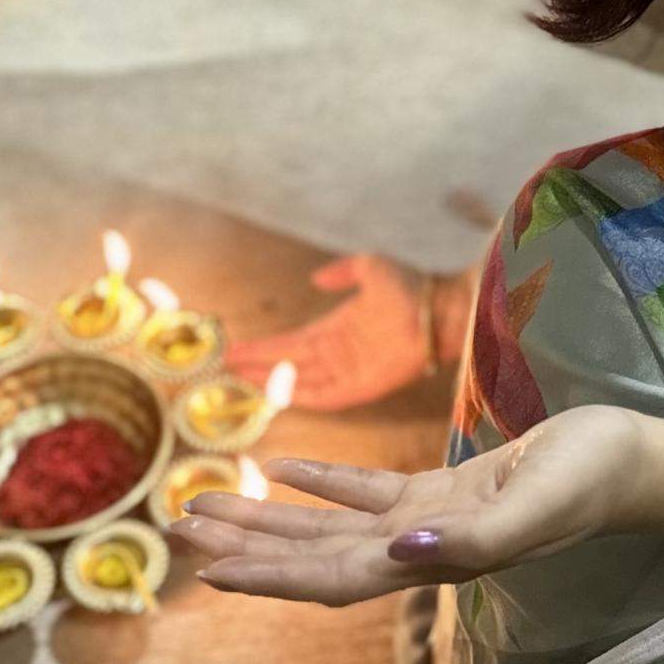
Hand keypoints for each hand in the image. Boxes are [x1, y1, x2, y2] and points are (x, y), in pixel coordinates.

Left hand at [167, 406, 653, 605]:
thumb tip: (402, 548)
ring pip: (331, 527)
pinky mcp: (446, 491)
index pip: (334, 579)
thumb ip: (472, 539)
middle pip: (315, 559)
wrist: (636, 464)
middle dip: (247, 548)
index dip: (270, 579)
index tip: (209, 573)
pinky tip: (282, 469)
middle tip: (178, 528)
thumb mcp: (535, 506)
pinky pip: (368, 491)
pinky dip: (322, 483)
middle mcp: (420, 551)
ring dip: (269, 520)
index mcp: (434, 561)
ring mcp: (431, 521)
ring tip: (207, 504)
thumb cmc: (592, 480)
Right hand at [226, 254, 466, 412]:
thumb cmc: (412, 287)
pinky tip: (277, 396)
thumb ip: (343, 271)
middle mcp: (339, 352)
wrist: (441, 310)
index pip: (292, 342)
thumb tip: (316, 279)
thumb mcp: (371, 267)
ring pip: (300, 380)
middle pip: (288, 363)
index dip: (263, 346)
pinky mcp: (362, 387)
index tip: (234, 347)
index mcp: (338, 327)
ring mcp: (349, 371)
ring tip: (238, 379)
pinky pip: (326, 396)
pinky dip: (302, 396)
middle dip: (256, 365)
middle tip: (222, 368)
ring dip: (272, 381)